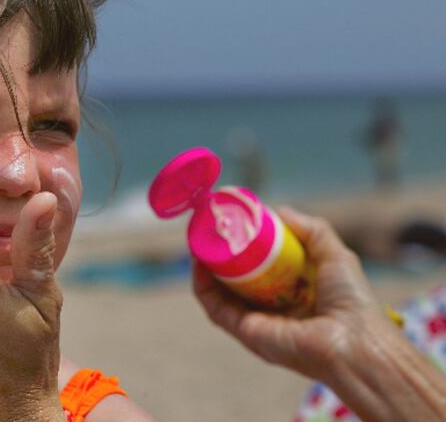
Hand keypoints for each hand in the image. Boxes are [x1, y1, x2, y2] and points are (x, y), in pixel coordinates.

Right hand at [193, 206, 395, 381]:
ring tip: (200, 241)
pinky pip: (215, 308)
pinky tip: (200, 263)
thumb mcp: (334, 255)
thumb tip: (278, 211)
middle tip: (211, 231)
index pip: (260, 271)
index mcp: (292, 296)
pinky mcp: (245, 333)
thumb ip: (311, 230)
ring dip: (205, 269)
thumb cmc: (352, 302)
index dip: (244, 249)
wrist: (355, 342)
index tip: (234, 226)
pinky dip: (203, 286)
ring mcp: (256, 323)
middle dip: (220, 256)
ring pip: (220, 294)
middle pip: (235, 281)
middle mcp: (271, 311)